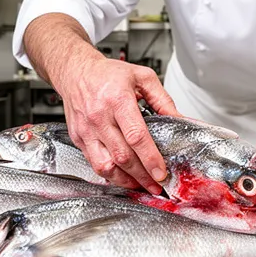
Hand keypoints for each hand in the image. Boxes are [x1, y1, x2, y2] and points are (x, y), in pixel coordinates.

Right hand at [53, 56, 179, 194]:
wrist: (76, 71)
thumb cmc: (108, 74)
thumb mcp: (142, 77)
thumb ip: (163, 100)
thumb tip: (179, 119)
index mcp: (117, 99)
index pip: (135, 136)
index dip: (150, 158)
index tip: (161, 172)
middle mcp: (100, 116)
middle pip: (122, 156)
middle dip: (142, 175)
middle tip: (157, 184)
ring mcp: (87, 130)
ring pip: (105, 165)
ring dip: (125, 180)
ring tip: (141, 185)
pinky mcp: (79, 139)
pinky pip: (94, 164)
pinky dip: (110, 175)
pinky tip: (123, 176)